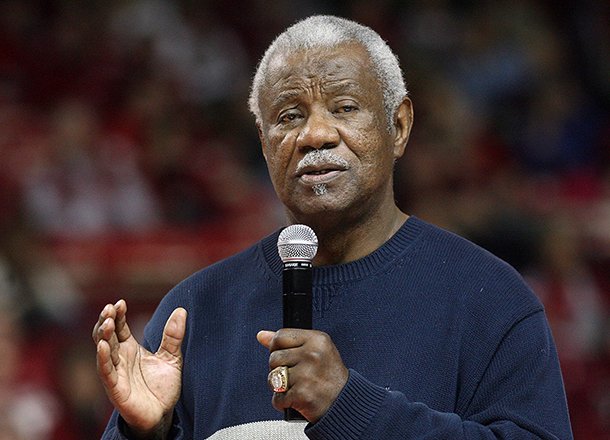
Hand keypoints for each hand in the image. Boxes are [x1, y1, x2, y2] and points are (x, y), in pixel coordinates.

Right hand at [92, 300, 186, 435]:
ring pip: (104, 351)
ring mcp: (116, 372)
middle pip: (107, 335)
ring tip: (106, 322)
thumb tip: (181, 310)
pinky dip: (103, 359)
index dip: (118, 315)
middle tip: (109, 308)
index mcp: (130, 348)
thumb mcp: (172, 357)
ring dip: (103, 336)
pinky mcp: (115, 388)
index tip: (120, 302)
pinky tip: (103, 346)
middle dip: (106, 321)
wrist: (163, 414)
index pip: (120, 327)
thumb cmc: (163, 386)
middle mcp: (120, 358)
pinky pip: (106, 372)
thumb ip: (173, 335)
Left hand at [257, 329, 348, 422]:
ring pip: (272, 377)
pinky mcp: (302, 394)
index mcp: (317, 340)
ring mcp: (307, 374)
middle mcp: (312, 354)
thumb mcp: (315, 350)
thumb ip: (288, 341)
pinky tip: (297, 400)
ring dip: (279, 387)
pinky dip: (283, 402)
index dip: (278, 348)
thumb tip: (261, 335)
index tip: (288, 357)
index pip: (280, 336)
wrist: (344, 403)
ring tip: (296, 387)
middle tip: (297, 376)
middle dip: (279, 369)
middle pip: (274, 357)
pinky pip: (277, 398)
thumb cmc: (328, 376)